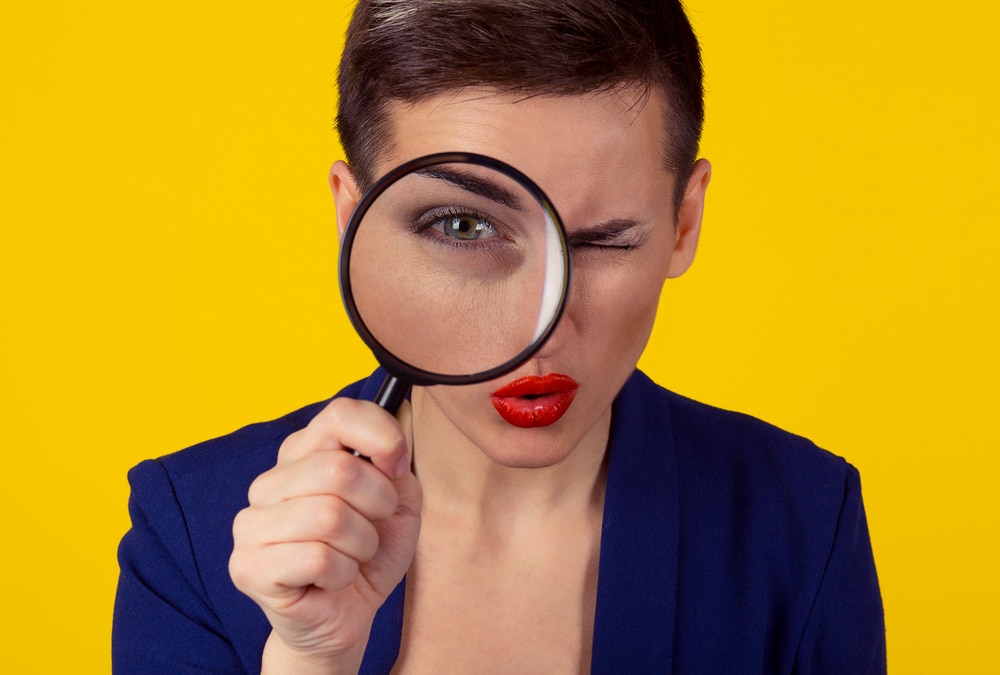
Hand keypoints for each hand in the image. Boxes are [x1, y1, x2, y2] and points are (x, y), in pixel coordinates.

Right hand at [229, 398, 420, 672]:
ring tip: (353, 555)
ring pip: (330, 516)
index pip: (340, 414)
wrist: (345, 616)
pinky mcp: (248, 567)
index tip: (398, 469)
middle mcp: (269, 482)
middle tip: (374, 527)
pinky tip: (333, 579)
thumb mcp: (399, 502)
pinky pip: (318, 558)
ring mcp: (251, 524)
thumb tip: (396, 429)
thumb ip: (396, 461)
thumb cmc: (368, 554)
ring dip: (361, 544)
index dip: (382, 438)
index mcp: (302, 454)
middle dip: (377, 504)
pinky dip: (344, 573)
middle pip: (339, 470)